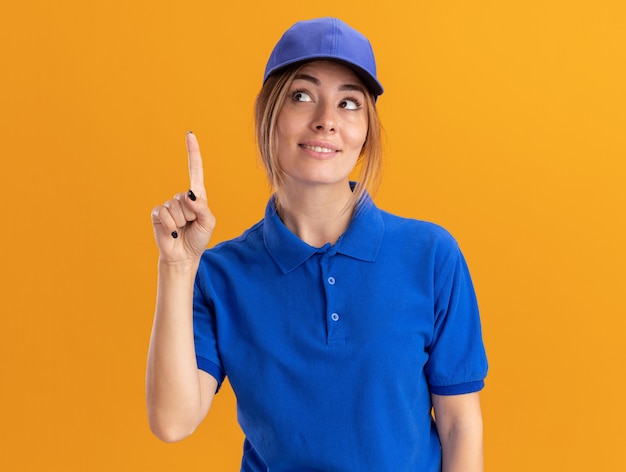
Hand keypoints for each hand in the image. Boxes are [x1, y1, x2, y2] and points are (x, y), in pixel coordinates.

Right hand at [151, 132, 215, 262]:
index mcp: (197, 196)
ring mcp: (168, 205)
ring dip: (181, 222)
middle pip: (187, 197)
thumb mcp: (208, 223)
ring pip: (176, 207)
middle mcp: (181, 197)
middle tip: (190, 226)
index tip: (190, 135)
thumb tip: (189, 196)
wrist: (184, 255)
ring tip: (181, 229)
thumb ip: (202, 208)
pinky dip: (171, 226)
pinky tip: (172, 232)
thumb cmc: (198, 238)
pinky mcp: (158, 214)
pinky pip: (164, 214)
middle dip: (191, 215)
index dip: (193, 153)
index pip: (195, 170)